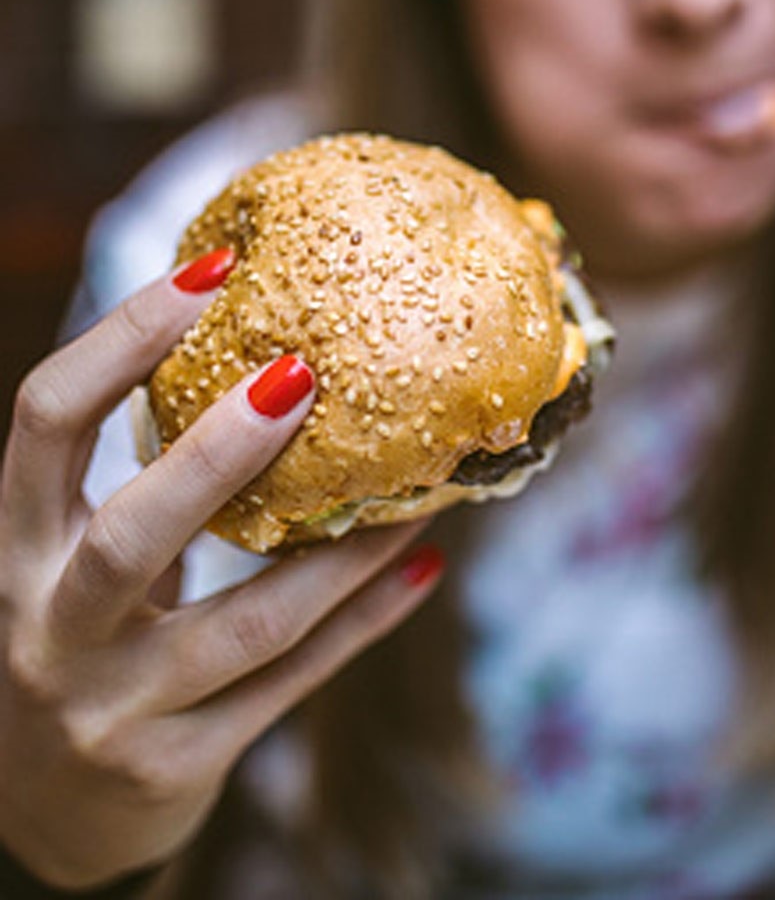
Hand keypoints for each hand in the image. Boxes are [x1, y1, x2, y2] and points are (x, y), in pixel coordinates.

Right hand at [0, 258, 440, 887]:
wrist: (44, 815)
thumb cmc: (80, 642)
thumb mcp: (76, 560)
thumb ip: (142, 486)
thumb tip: (271, 366)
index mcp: (16, 549)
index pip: (44, 423)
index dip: (119, 340)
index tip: (210, 271)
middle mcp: (48, 629)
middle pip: (130, 532)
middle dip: (217, 453)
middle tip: (302, 372)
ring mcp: (110, 709)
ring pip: (246, 623)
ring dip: (343, 553)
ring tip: (420, 490)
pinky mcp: (174, 765)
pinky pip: (291, 684)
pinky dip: (364, 622)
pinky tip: (422, 566)